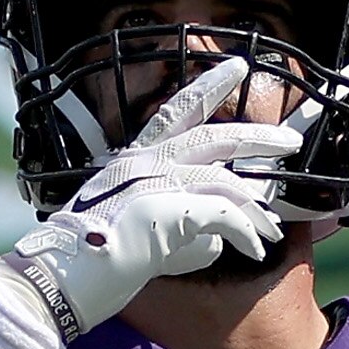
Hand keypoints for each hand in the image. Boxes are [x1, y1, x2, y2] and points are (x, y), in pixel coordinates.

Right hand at [0, 58, 296, 348]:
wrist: (58, 283)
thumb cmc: (91, 266)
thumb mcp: (141, 241)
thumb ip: (181, 235)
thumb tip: (217, 242)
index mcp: (133, 160)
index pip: (176, 111)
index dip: (209, 86)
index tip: (239, 66)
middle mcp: (143, 162)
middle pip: (212, 136)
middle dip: (256, 136)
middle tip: (290, 140)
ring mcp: (152, 183)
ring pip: (223, 182)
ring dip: (255, 208)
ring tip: (272, 229)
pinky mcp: (165, 210)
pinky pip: (223, 216)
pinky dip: (245, 231)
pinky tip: (256, 247)